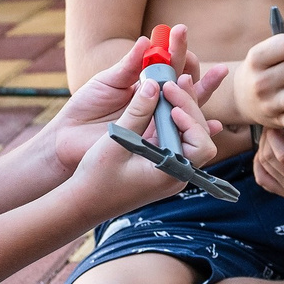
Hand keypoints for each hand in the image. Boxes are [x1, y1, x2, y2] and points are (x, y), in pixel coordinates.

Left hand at [44, 28, 226, 173]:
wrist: (69, 138)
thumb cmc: (86, 108)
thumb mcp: (107, 81)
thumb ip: (129, 66)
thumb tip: (146, 41)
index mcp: (147, 83)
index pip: (170, 63)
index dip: (177, 49)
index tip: (178, 33)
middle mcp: (159, 101)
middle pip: (186, 81)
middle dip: (193, 65)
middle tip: (192, 54)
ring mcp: (161, 122)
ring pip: (191, 106)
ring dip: (203, 90)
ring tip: (210, 76)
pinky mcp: (159, 143)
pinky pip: (185, 138)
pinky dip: (202, 131)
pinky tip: (213, 125)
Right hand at [62, 76, 216, 217]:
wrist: (83, 202)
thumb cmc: (96, 180)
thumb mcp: (116, 143)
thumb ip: (137, 113)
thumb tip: (153, 85)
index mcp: (170, 174)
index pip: (201, 145)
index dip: (192, 121)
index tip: (172, 104)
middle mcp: (177, 173)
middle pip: (199, 135)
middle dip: (189, 106)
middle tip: (173, 81)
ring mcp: (171, 169)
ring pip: (189, 134)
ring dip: (182, 108)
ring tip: (172, 83)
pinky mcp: (162, 162)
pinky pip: (176, 137)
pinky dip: (172, 118)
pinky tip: (166, 98)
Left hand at [250, 123, 283, 199]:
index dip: (277, 133)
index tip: (282, 119)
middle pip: (269, 157)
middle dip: (268, 136)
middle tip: (276, 123)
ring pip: (263, 163)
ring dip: (264, 145)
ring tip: (274, 132)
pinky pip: (262, 177)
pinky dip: (259, 162)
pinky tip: (265, 150)